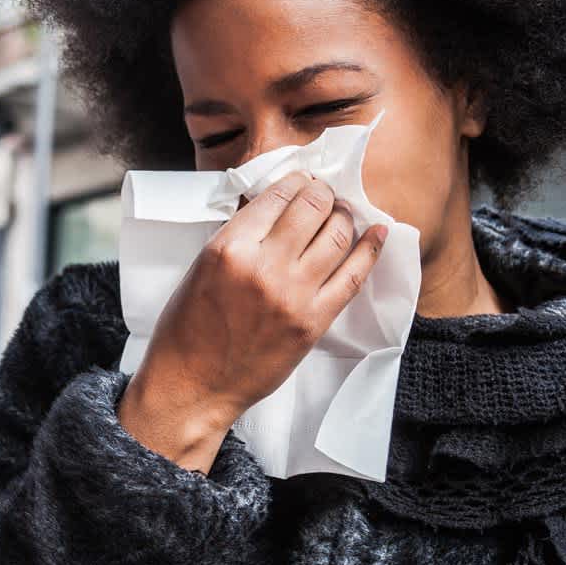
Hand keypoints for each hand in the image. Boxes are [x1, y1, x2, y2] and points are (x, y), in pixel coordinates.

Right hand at [118, 172, 386, 471]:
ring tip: (343, 213)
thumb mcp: (201, 266)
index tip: (303, 181)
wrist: (194, 384)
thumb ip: (238, 236)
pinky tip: (378, 233)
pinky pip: (353, 276)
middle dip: (323, 192)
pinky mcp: (313, 321)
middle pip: (313, 206)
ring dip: (345, 216)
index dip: (297, 180)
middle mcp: (263, 266)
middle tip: (325, 194)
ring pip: (337, 234)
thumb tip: (275, 208)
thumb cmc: (187, 327)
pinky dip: (370, 249)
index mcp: (228, 247)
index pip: (277, 194)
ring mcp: (293, 294)